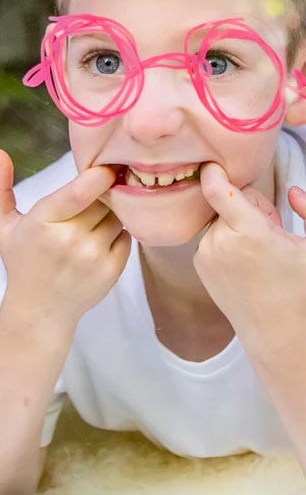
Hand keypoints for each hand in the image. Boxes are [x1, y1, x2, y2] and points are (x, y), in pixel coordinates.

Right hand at [0, 149, 129, 330]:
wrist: (40, 309)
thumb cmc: (20, 259)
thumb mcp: (1, 224)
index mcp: (42, 223)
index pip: (79, 192)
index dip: (97, 176)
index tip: (103, 168)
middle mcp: (70, 241)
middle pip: (102, 199)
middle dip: (100, 193)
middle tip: (90, 197)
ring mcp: (93, 258)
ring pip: (118, 216)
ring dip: (110, 213)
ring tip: (89, 223)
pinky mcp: (111, 271)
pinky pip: (127, 236)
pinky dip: (117, 233)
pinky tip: (98, 240)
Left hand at [196, 162, 305, 346]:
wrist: (277, 333)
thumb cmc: (300, 290)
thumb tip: (291, 189)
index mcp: (250, 233)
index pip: (217, 189)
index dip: (214, 171)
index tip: (214, 162)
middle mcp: (220, 241)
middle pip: (226, 202)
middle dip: (246, 207)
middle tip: (270, 229)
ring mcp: (205, 254)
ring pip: (219, 220)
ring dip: (235, 224)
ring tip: (259, 250)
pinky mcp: (199, 264)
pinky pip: (211, 237)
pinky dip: (225, 240)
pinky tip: (245, 260)